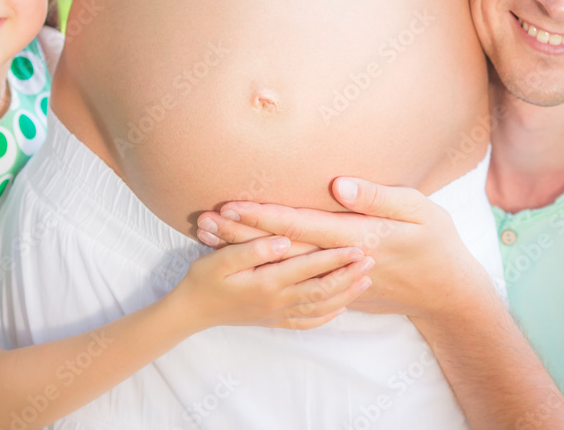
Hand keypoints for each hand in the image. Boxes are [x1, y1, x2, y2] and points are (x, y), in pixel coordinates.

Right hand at [172, 235, 373, 331]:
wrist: (192, 311)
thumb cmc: (204, 279)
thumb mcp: (221, 259)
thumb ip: (253, 249)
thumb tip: (282, 240)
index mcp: (268, 282)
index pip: (311, 268)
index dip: (336, 256)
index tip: (358, 245)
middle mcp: (278, 301)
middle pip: (324, 289)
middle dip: (350, 275)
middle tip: (372, 260)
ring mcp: (278, 314)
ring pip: (321, 307)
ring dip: (346, 293)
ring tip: (366, 280)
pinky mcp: (275, 321)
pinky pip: (309, 322)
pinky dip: (328, 315)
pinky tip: (340, 306)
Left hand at [197, 177, 494, 318]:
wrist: (447, 294)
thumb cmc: (436, 244)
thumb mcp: (420, 211)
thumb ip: (379, 196)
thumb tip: (339, 185)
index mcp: (358, 236)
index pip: (300, 224)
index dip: (264, 215)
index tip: (232, 203)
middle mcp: (340, 260)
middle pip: (281, 246)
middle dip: (242, 234)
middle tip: (206, 220)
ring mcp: (336, 277)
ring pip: (283, 264)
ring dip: (246, 251)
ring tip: (213, 237)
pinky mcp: (336, 286)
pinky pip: (295, 277)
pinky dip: (267, 267)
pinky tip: (244, 259)